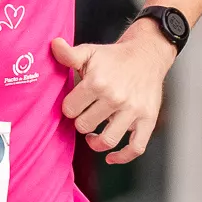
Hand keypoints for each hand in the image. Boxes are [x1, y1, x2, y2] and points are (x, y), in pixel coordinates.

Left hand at [50, 23, 177, 164]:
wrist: (147, 54)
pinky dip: (122, 156)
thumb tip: (53, 44)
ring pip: (106, 140)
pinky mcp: (148, 119)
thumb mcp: (89, 52)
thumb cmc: (114, 57)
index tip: (74, 103)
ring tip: (92, 135)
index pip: (69, 109)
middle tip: (85, 114)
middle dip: (81, 122)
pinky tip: (110, 157)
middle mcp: (116, 97)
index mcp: (98, 82)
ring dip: (95, 141)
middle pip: (84, 126)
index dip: (69, 107)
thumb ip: (68, 54)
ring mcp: (133, 110)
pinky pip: (136, 147)